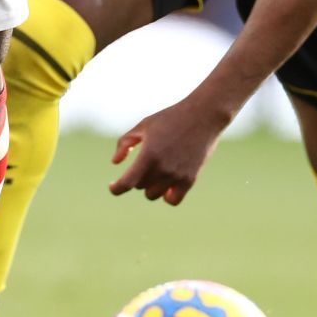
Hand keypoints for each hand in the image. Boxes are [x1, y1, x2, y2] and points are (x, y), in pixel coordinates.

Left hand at [108, 96, 225, 204]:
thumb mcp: (144, 125)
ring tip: (156, 170)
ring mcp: (177, 176)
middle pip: (140, 186)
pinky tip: (167, 185)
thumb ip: (125, 143)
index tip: (112, 187)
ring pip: (153, 194)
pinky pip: (173, 200)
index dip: (116, 188)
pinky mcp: (190, 179)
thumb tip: (115, 163)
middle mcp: (163, 168)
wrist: (203, 116)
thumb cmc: (170, 118)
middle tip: (145, 161)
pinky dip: (167, 195)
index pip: (127, 182)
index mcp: (149, 154)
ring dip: (150, 186)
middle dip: (138, 176)